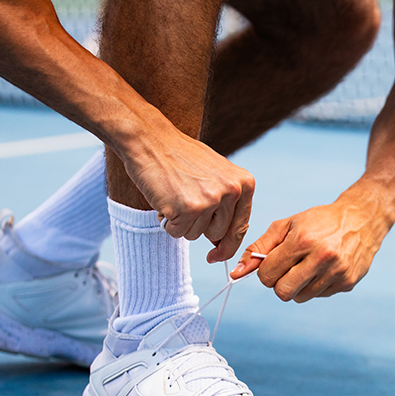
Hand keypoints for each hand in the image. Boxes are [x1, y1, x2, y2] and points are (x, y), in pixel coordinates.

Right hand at [119, 120, 254, 262]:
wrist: (150, 140)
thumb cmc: (180, 157)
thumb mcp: (215, 175)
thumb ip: (225, 205)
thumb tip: (222, 244)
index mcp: (244, 183)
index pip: (240, 226)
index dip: (228, 245)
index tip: (217, 255)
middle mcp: (231, 191)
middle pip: (217, 234)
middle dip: (199, 226)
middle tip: (185, 202)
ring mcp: (210, 200)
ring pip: (195, 235)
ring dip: (181, 222)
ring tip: (175, 195)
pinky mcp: (188, 208)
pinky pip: (177, 232)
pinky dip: (167, 222)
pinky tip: (165, 200)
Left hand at [231, 187, 391, 302]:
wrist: (361, 218)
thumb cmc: (319, 221)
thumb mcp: (286, 226)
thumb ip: (259, 248)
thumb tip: (236, 272)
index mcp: (303, 240)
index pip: (267, 275)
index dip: (265, 272)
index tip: (272, 263)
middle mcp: (322, 257)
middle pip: (283, 292)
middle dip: (279, 283)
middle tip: (286, 269)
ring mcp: (337, 272)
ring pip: (300, 297)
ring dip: (297, 286)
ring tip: (307, 267)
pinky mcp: (347, 282)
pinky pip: (318, 295)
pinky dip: (315, 286)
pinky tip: (323, 269)